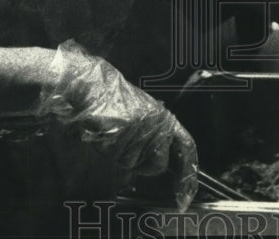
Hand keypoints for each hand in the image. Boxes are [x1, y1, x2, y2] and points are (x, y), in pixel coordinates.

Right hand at [39, 41, 197, 210]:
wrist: (91, 84)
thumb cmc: (112, 98)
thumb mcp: (142, 112)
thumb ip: (154, 133)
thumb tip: (160, 160)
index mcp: (164, 118)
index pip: (186, 147)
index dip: (188, 174)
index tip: (185, 195)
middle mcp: (157, 124)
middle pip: (156, 166)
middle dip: (141, 163)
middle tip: (126, 143)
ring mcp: (141, 130)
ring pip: (132, 164)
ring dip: (120, 154)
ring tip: (112, 131)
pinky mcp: (123, 133)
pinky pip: (116, 156)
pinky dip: (108, 148)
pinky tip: (104, 131)